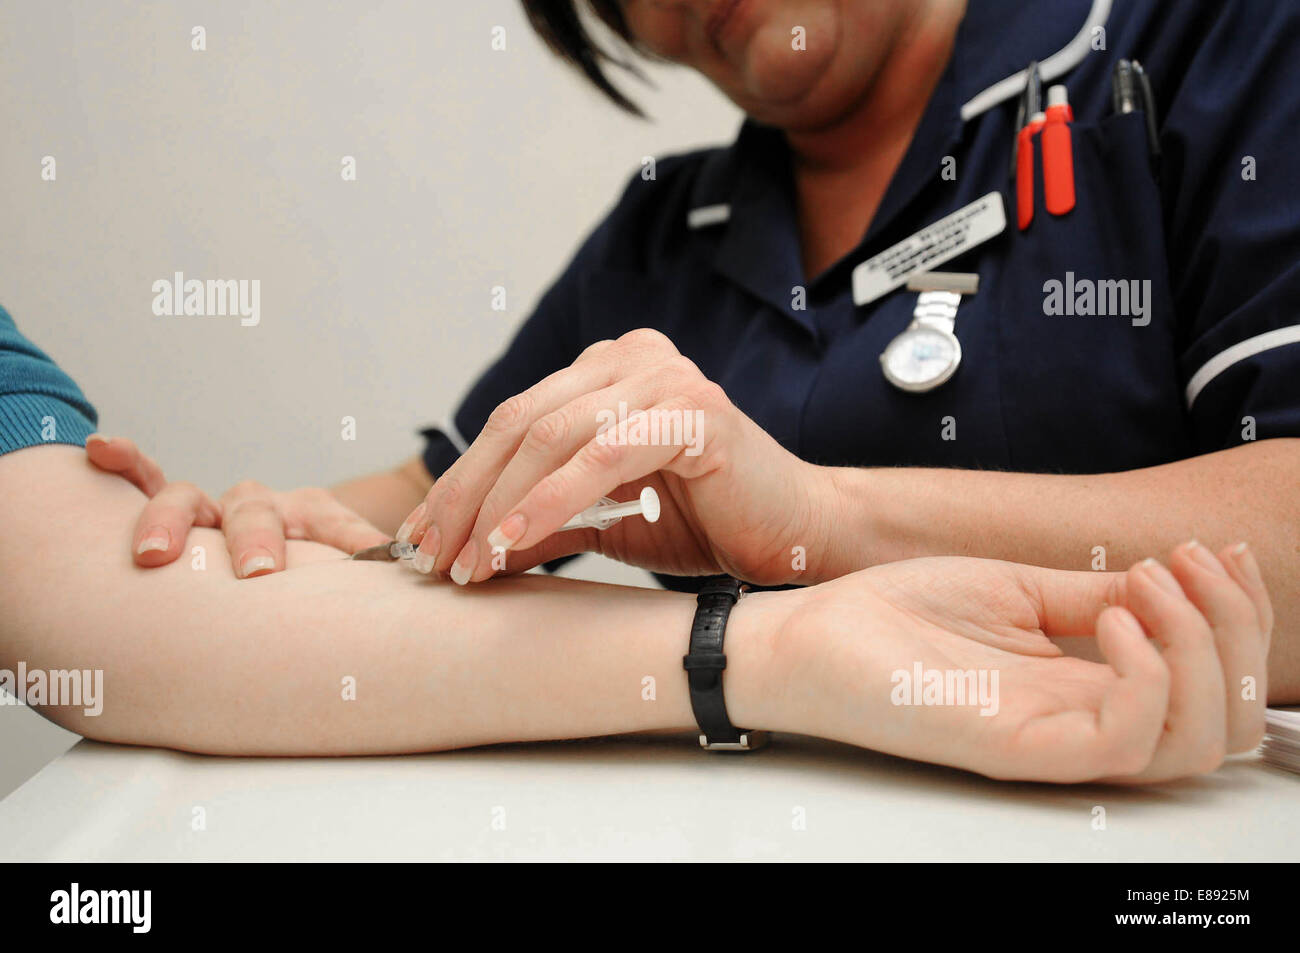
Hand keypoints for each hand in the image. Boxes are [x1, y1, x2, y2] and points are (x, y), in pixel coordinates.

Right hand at [85, 435, 387, 576]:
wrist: (286, 540)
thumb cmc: (313, 565)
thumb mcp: (347, 564)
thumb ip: (371, 566)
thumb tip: (414, 572)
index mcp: (308, 514)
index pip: (327, 519)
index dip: (342, 539)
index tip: (360, 559)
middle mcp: (258, 506)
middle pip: (254, 512)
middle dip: (255, 540)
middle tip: (258, 572)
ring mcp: (212, 506)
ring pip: (186, 498)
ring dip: (170, 522)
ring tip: (155, 553)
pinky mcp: (172, 507)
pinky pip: (144, 478)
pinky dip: (125, 463)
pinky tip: (101, 450)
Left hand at [396, 328, 827, 584]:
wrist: (800, 535)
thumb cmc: (709, 522)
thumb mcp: (605, 523)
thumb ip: (541, 523)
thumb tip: (467, 550)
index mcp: (608, 370)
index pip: (513, 421)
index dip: (459, 481)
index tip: (421, 541)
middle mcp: (631, 357)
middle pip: (519, 423)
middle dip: (465, 497)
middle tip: (430, 560)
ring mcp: (664, 377)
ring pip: (550, 437)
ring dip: (497, 507)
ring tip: (467, 565)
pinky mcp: (693, 413)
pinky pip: (600, 457)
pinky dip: (549, 502)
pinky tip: (511, 543)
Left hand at [773, 541, 1270, 782]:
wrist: (811, 631)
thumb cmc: (896, 613)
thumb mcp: (1013, 587)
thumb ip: (1091, 593)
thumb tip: (1168, 581)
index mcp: (1083, 683)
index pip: (1210, 682)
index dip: (1238, 616)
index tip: (1211, 552)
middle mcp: (1080, 719)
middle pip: (1225, 721)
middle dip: (1239, 632)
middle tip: (1189, 566)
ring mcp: (1053, 739)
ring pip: (1195, 741)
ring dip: (1203, 649)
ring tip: (1147, 586)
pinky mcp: (1017, 748)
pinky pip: (1125, 740)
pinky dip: (1147, 672)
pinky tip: (1107, 617)